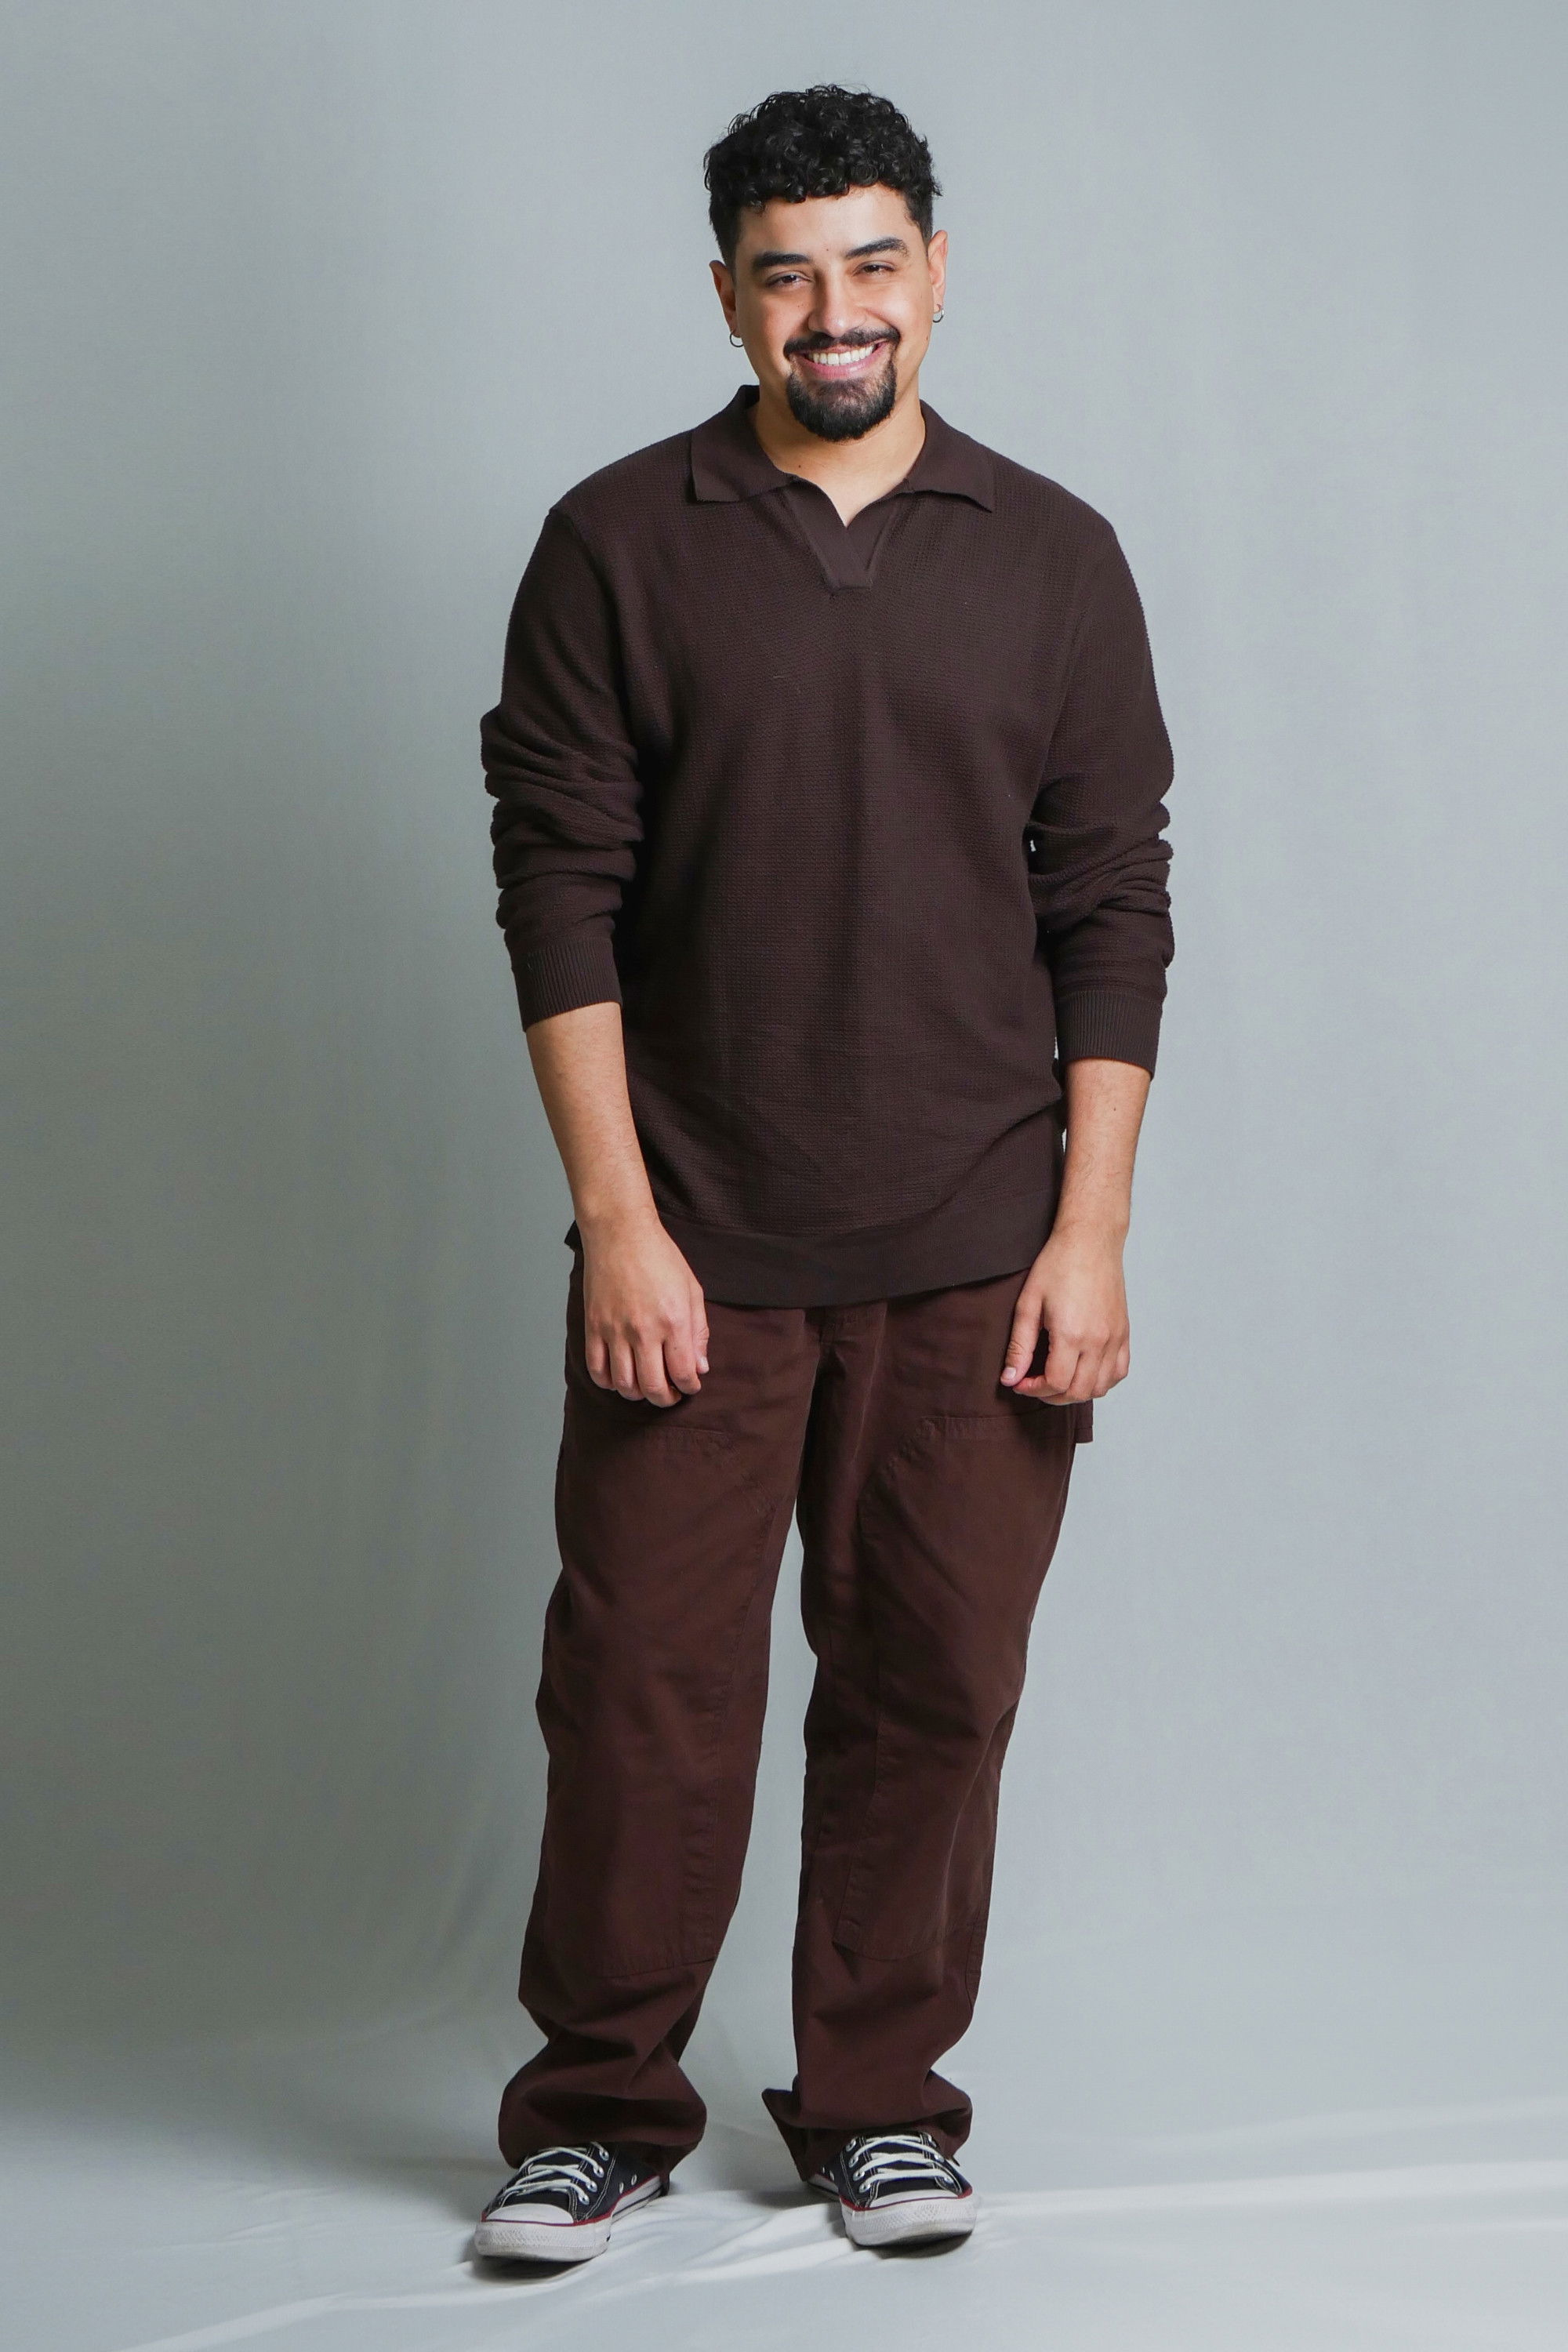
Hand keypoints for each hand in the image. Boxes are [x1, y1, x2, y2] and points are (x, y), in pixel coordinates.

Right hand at [579, 1212, 710, 1405]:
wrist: (621, 1234)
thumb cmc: (660, 1257)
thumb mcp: (692, 1290)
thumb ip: (698, 1332)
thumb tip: (699, 1368)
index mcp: (674, 1321)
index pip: (683, 1374)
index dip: (689, 1387)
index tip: (690, 1386)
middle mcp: (644, 1331)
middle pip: (653, 1388)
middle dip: (665, 1399)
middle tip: (670, 1395)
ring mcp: (615, 1331)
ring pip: (624, 1385)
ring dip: (637, 1394)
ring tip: (645, 1387)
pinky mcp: (594, 1327)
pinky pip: (597, 1369)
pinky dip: (609, 1382)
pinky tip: (619, 1377)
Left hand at [999, 1224, 1129, 1404]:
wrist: (1090, 1240)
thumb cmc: (1058, 1264)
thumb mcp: (1028, 1303)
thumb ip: (1019, 1345)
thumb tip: (1010, 1377)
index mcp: (1072, 1334)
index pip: (1055, 1383)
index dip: (1033, 1389)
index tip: (1020, 1381)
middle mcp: (1098, 1340)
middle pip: (1078, 1392)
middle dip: (1052, 1396)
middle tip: (1035, 1383)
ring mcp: (1115, 1338)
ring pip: (1100, 1387)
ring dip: (1077, 1392)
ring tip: (1058, 1379)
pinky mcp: (1124, 1333)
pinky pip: (1119, 1372)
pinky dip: (1102, 1381)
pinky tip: (1084, 1372)